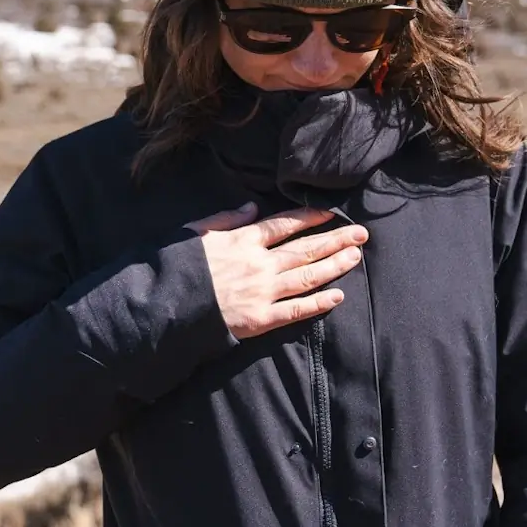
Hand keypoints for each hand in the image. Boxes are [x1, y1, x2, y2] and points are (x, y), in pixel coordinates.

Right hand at [186, 203, 367, 338]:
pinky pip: (296, 311)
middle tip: (361, 234)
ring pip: (307, 276)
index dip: (310, 218)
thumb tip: (251, 207)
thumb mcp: (195, 232)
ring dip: (334, 266)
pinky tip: (338, 296)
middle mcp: (259, 264)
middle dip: (335, 240)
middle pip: (305, 249)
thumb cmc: (177, 267)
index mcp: (243, 240)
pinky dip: (318, 303)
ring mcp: (262, 292)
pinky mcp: (260, 319)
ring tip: (356, 257)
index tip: (331, 213)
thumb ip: (226, 219)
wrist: (165, 305)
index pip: (284, 225)